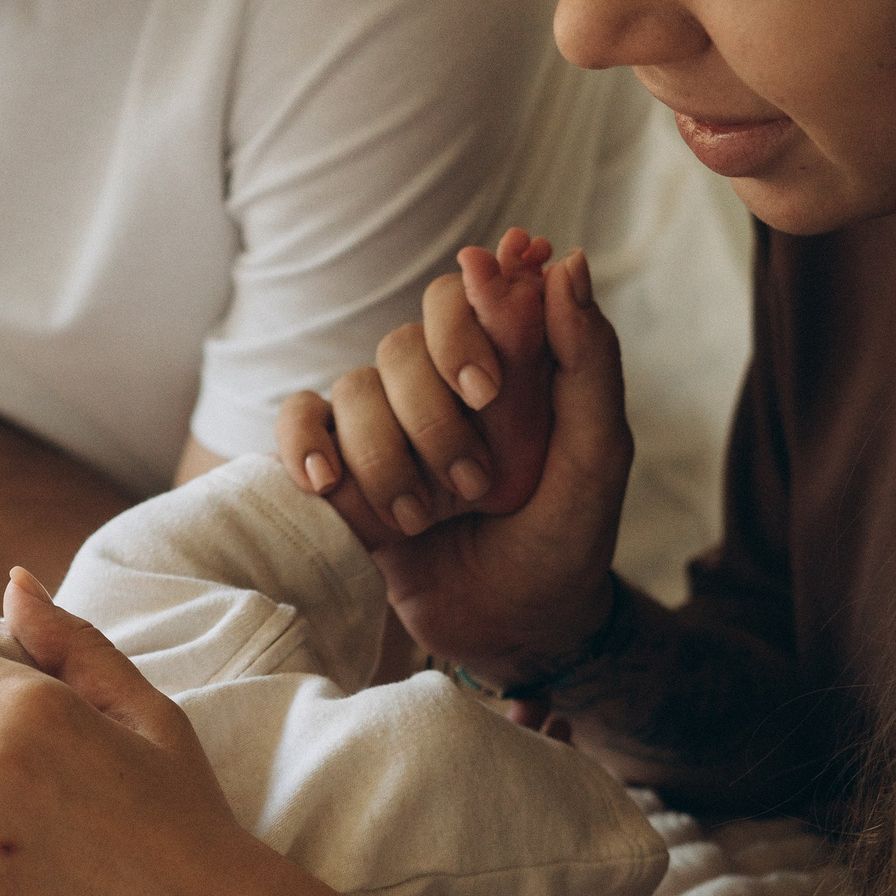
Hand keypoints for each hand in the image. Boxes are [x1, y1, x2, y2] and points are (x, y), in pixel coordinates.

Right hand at [275, 247, 627, 687]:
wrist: (512, 631)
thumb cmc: (564, 542)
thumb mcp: (597, 458)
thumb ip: (588, 362)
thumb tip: (567, 263)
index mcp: (498, 369)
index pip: (463, 297)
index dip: (465, 321)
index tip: (486, 390)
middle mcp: (434, 388)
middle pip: (400, 346)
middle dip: (433, 419)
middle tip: (476, 486)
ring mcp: (381, 428)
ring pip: (352, 390)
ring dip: (386, 459)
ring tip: (420, 521)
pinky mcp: (336, 472)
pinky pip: (298, 423)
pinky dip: (304, 445)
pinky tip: (326, 483)